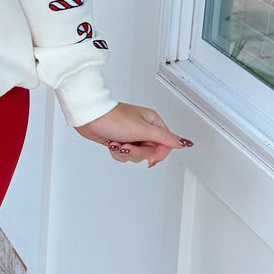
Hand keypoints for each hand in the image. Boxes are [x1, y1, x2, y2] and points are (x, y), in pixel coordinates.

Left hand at [74, 101, 191, 167]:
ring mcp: (132, 135)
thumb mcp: (142, 129)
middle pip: (151, 152)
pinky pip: (125, 155)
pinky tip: (112, 143)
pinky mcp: (121, 141)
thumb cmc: (112, 118)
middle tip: (127, 144)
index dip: (157, 154)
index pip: (166, 144)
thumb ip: (164, 138)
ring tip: (118, 142)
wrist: (89, 117)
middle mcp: (144, 128)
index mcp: (153, 122)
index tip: (148, 156)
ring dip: (125, 153)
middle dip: (136, 152)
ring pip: (137, 156)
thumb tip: (184, 142)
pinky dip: (117, 153)